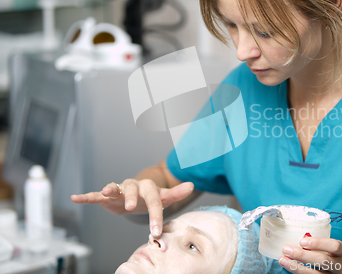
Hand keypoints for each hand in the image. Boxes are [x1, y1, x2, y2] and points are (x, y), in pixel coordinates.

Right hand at [71, 179, 193, 237]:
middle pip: (133, 190)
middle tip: (131, 207)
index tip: (156, 231)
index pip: (154, 200)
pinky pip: (95, 195)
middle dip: (131, 198)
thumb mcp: (164, 197)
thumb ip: (176, 193)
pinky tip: (75, 198)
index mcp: (148, 188)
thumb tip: (192, 184)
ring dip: (110, 189)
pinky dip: (86, 196)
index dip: (155, 215)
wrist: (137, 197)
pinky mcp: (106, 196)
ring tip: (106, 192)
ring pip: (115, 188)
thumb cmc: (151, 198)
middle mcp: (133, 186)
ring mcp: (119, 190)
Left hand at [279, 237, 341, 273]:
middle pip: (322, 261)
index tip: (302, 241)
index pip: (334, 246)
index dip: (318, 243)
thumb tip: (297, 239)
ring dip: (296, 267)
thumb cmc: (338, 257)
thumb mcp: (334, 249)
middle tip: (287, 249)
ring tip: (283, 260)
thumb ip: (320, 245)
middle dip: (303, 255)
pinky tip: (290, 268)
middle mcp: (339, 266)